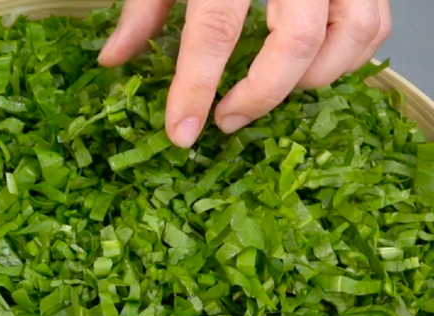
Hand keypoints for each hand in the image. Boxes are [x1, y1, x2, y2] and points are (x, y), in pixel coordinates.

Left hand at [98, 0, 391, 147]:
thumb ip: (145, 8)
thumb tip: (114, 59)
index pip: (215, 29)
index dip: (196, 87)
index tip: (182, 131)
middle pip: (294, 41)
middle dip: (260, 95)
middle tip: (227, 120)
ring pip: (349, 34)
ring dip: (311, 80)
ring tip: (269, 95)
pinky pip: (373, 24)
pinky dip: (347, 59)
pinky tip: (308, 72)